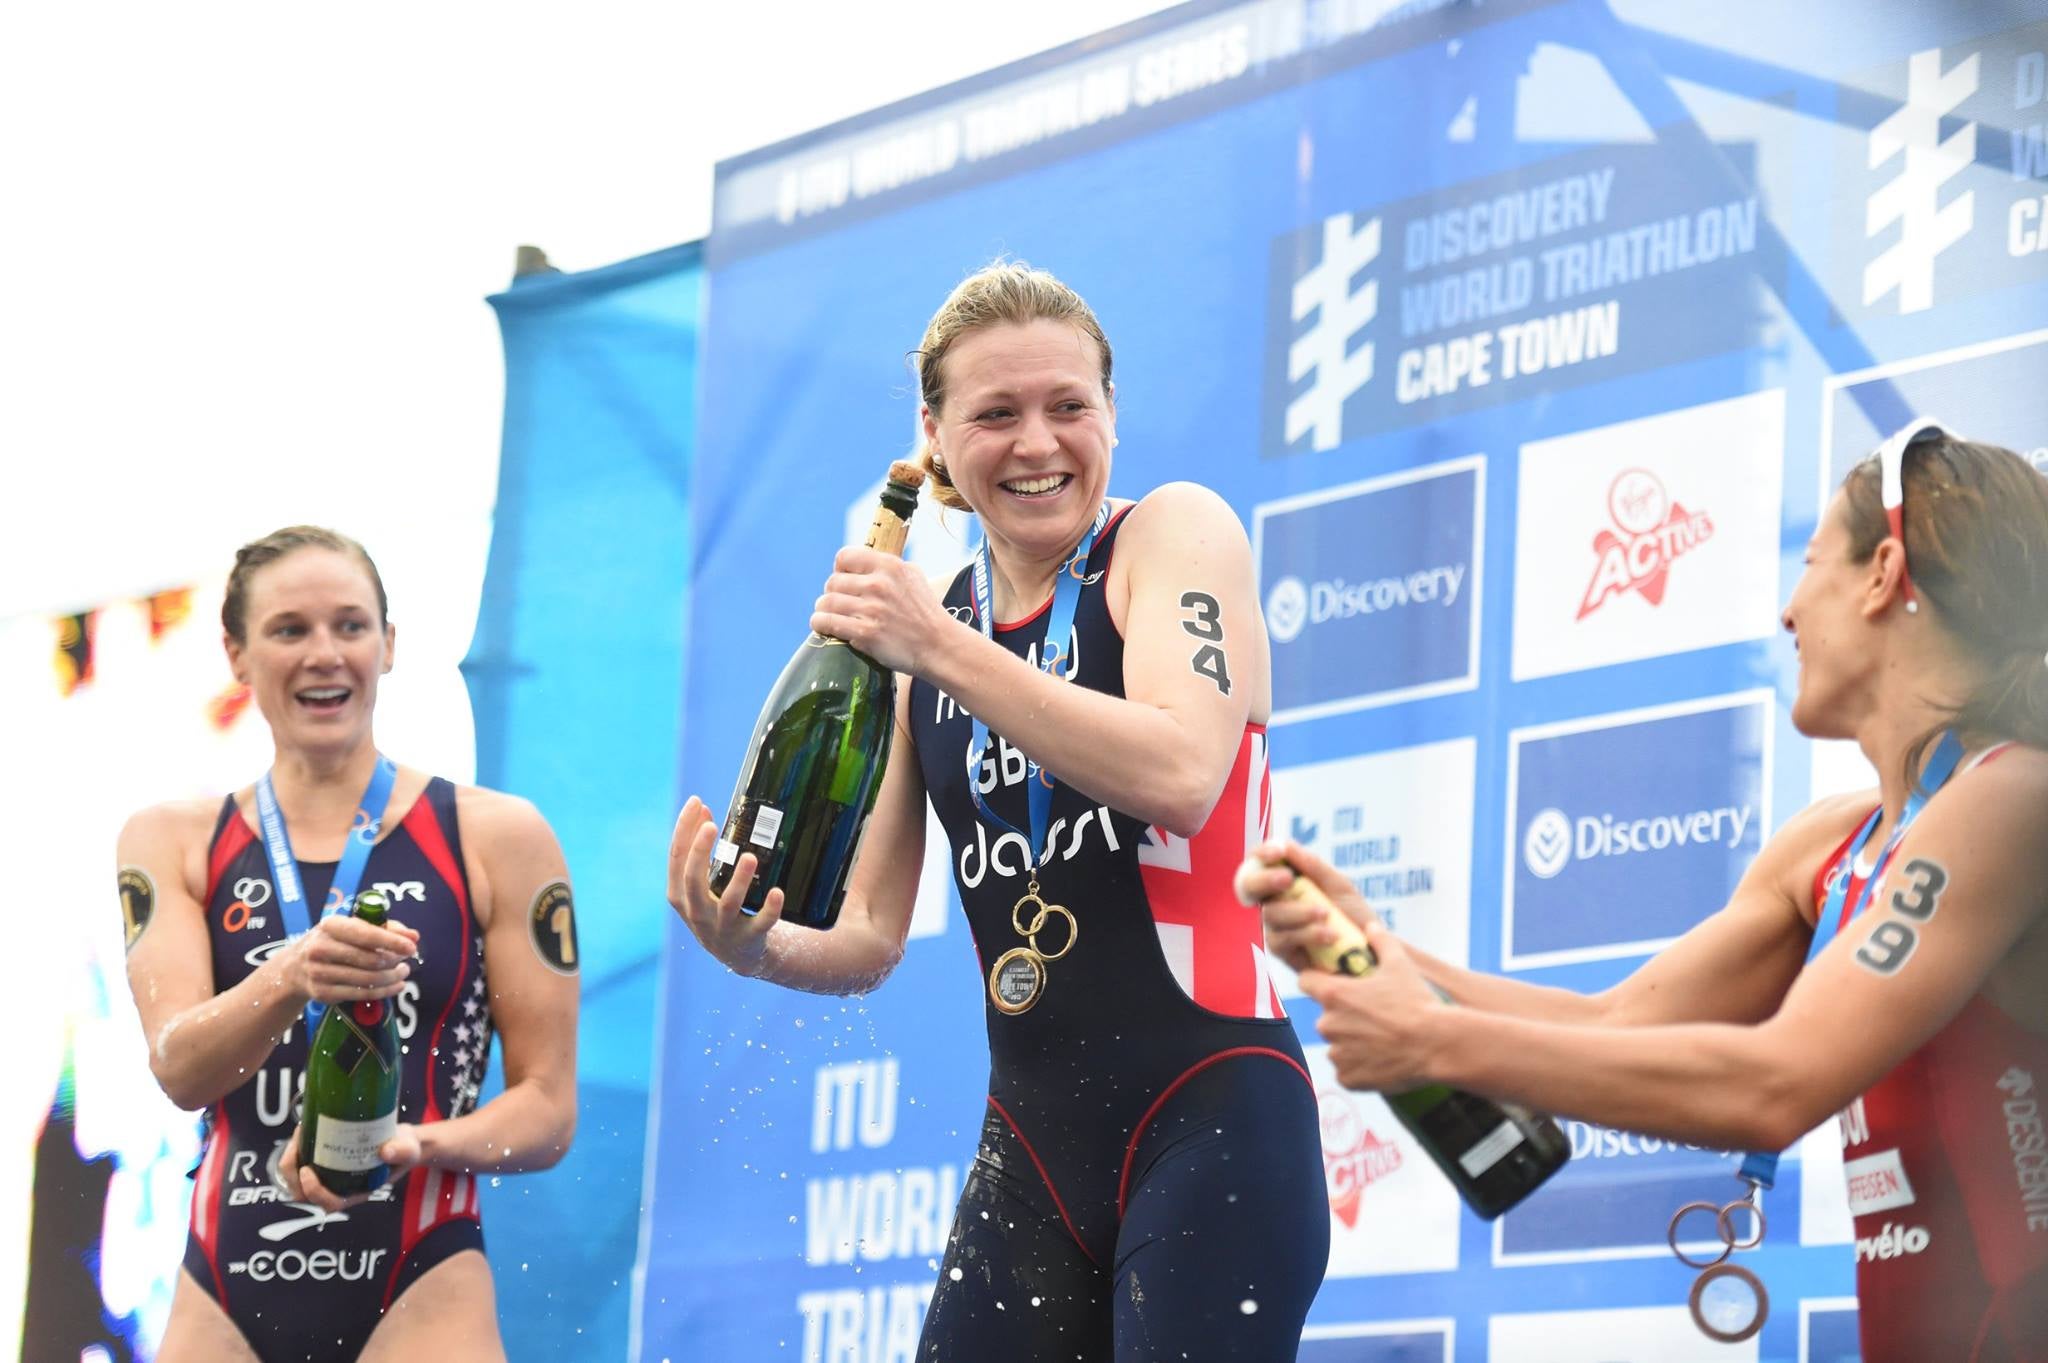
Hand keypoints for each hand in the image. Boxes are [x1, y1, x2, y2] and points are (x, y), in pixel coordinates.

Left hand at [278, 1121, 424, 1212]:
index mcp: (357, 1192)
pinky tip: (304, 1130)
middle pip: (304, 1195)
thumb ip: (402, 1151)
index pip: (330, 1203)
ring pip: (297, 1181)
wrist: (402, 1140)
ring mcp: (330, 1177)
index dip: (313, 1192)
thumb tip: (386, 1151)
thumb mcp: (409, 1149)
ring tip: (299, 1135)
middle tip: (296, 1145)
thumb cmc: (404, 1149)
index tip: (307, 1170)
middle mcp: (339, 1188)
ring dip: (290, 1161)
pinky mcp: (325, 1163)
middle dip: (292, 1173)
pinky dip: (297, 1151)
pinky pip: (301, 1164)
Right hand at [279, 911, 418, 1005]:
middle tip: (407, 960)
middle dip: (395, 961)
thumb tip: (413, 936)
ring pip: (369, 979)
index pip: (366, 934)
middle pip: (370, 960)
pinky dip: (384, 991)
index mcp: (330, 926)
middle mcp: (321, 948)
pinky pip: (362, 994)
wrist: (294, 968)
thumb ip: (385, 927)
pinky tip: (396, 985)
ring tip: (403, 972)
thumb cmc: (332, 942)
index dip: (392, 941)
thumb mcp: (351, 927)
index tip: (412, 946)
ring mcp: (319, 973)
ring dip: (393, 977)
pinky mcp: (323, 994)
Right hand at [667, 796, 780, 975]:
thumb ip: (700, 849)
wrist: (737, 954)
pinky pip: (760, 923)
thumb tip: (703, 808)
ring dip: (739, 880)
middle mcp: (697, 912)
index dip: (683, 830)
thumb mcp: (702, 882)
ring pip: (727, 903)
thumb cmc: (716, 907)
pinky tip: (777, 892)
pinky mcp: (748, 938)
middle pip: (693, 881)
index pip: (675, 859)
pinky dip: (769, 909)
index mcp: (680, 895)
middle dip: (700, 853)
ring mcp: (722, 927)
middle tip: (711, 826)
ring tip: (749, 857)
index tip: (696, 802)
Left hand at [811, 546, 954, 674]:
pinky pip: (827, 622)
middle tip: (840, 604)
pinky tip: (824, 626)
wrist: (939, 646)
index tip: (844, 580)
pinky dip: (820, 624)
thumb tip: (865, 561)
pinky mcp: (865, 633)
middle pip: (832, 582)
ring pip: (826, 602)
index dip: (840, 569)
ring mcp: (871, 610)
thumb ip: (889, 567)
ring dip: (823, 610)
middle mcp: (879, 585)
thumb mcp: (913, 576)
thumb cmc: (926, 613)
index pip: (845, 557)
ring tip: (828, 615)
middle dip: (832, 593)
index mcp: (889, 566)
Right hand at [1234, 839, 1380, 973]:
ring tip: (1325, 914)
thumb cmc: (1353, 915)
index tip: (1279, 852)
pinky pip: (1283, 939)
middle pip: (1249, 886)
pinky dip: (1308, 934)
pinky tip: (1330, 935)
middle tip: (1288, 879)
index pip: (1260, 862)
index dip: (1262, 854)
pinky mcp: (1282, 951)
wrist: (1370, 951)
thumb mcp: (1339, 885)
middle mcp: (1275, 901)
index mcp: (1285, 880)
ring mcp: (1276, 926)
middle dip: (1265, 879)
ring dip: (1298, 911)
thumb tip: (1286, 845)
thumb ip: (1313, 866)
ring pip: (1270, 913)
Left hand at [1297, 921, 1446, 1092]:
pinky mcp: (1348, 1078)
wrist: (1437, 1044)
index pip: (1306, 982)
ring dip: (1352, 1043)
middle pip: (1326, 1016)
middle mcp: (1327, 1024)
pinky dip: (1360, 1068)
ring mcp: (1336, 1053)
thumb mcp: (1400, 965)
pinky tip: (1383, 1060)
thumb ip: (1381, 942)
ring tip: (1383, 1040)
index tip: (1332, 984)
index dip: (1318, 981)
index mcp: (1333, 994)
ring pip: (1338, 1045)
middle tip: (1374, 1018)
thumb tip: (1371, 926)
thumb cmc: (1417, 1001)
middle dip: (1344, 1017)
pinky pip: (1347, 1071)